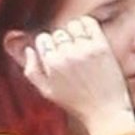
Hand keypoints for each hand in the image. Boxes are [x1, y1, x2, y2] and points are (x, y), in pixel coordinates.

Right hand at [22, 15, 134, 134]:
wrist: (105, 112)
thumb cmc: (76, 104)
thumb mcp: (47, 92)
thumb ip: (31, 70)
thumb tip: (29, 49)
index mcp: (51, 64)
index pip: (42, 40)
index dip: (48, 47)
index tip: (56, 57)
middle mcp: (67, 54)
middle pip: (57, 33)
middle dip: (61, 42)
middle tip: (71, 57)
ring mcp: (85, 49)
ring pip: (72, 26)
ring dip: (74, 33)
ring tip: (79, 46)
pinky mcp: (102, 47)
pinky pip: (89, 23)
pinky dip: (87, 25)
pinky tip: (88, 36)